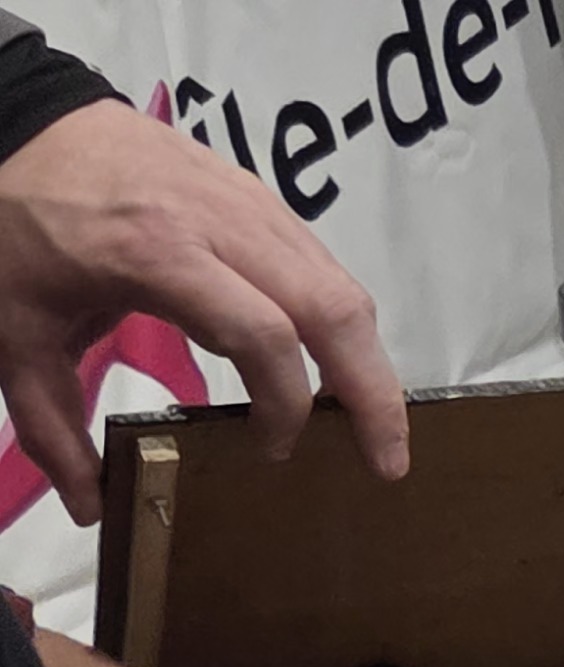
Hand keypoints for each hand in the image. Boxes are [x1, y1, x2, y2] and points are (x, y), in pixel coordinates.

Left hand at [0, 100, 407, 523]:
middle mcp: (221, 224)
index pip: (262, 336)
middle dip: (373, 394)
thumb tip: (90, 509)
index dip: (284, 406)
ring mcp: (249, 202)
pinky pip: (321, 264)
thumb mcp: (16, 333)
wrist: (23, 121)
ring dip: (367, 360)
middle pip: (333, 311)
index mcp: (158, 255)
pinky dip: (340, 321)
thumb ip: (52, 426)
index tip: (269, 451)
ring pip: (342, 286)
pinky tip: (332, 362)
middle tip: (387, 461)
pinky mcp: (258, 195)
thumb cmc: (17, 226)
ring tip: (371, 420)